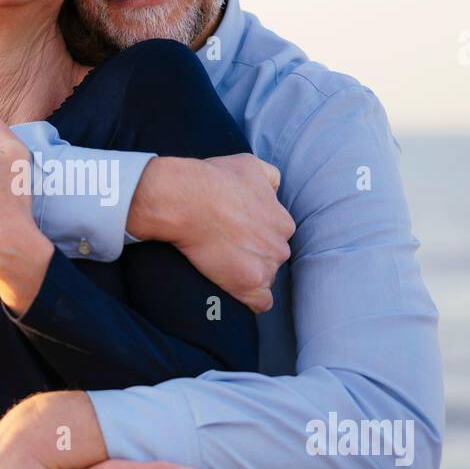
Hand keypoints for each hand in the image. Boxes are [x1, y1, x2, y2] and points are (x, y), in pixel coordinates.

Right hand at [127, 154, 293, 312]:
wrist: (185, 200)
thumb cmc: (213, 179)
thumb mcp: (250, 164)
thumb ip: (270, 178)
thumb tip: (274, 188)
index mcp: (283, 222)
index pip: (277, 237)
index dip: (256, 237)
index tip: (237, 234)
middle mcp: (280, 246)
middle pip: (271, 258)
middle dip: (254, 256)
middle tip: (226, 248)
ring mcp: (266, 267)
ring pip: (264, 278)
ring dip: (248, 275)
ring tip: (222, 264)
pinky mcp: (249, 285)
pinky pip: (260, 303)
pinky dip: (249, 299)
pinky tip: (234, 290)